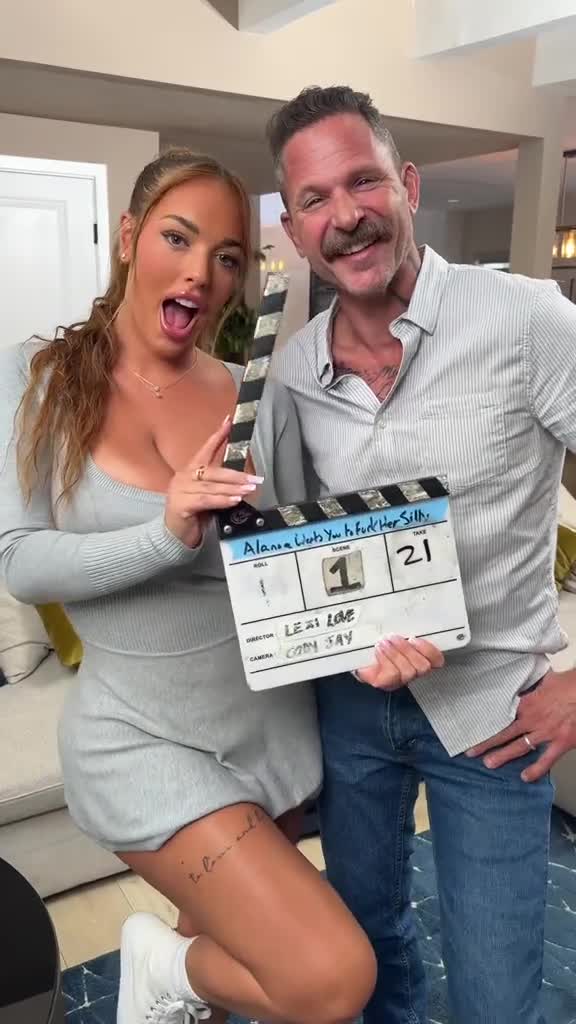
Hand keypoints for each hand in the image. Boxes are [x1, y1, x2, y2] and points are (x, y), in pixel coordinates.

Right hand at [165, 417, 262, 548]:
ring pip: (211, 486)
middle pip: (212, 471)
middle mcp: (183, 477)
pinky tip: (234, 501)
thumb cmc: (193, 514)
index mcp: (190, 471)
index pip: (205, 449)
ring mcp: (180, 490)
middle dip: (236, 475)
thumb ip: (219, 486)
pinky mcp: (180, 505)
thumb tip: (244, 482)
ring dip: (233, 489)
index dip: (217, 436)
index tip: (229, 422)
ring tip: (249, 490)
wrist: (173, 535)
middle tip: (254, 479)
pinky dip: (221, 500)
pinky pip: (205, 500)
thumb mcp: (208, 496)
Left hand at [355, 634, 443, 689]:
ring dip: (395, 653)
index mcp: (418, 657)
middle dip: (408, 650)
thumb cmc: (379, 644)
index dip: (429, 650)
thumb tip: (411, 619)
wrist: (358, 655)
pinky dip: (385, 659)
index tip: (414, 639)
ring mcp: (399, 680)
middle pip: (423, 667)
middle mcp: (412, 671)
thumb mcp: (395, 634)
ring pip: (408, 671)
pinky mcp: (386, 683)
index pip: (436, 660)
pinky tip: (378, 650)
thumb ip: (406, 630)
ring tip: (384, 642)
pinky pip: (392, 674)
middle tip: (395, 638)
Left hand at [466, 669, 575, 782]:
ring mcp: (545, 732)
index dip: (489, 721)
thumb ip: (535, 685)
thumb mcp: (547, 680)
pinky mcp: (561, 742)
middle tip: (471, 751)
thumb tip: (528, 682)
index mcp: (528, 702)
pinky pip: (546, 759)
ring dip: (503, 756)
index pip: (502, 713)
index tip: (475, 726)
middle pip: (505, 733)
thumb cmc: (570, 684)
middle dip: (487, 743)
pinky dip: (536, 769)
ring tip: (488, 764)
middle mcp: (532, 719)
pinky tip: (525, 777)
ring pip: (519, 746)